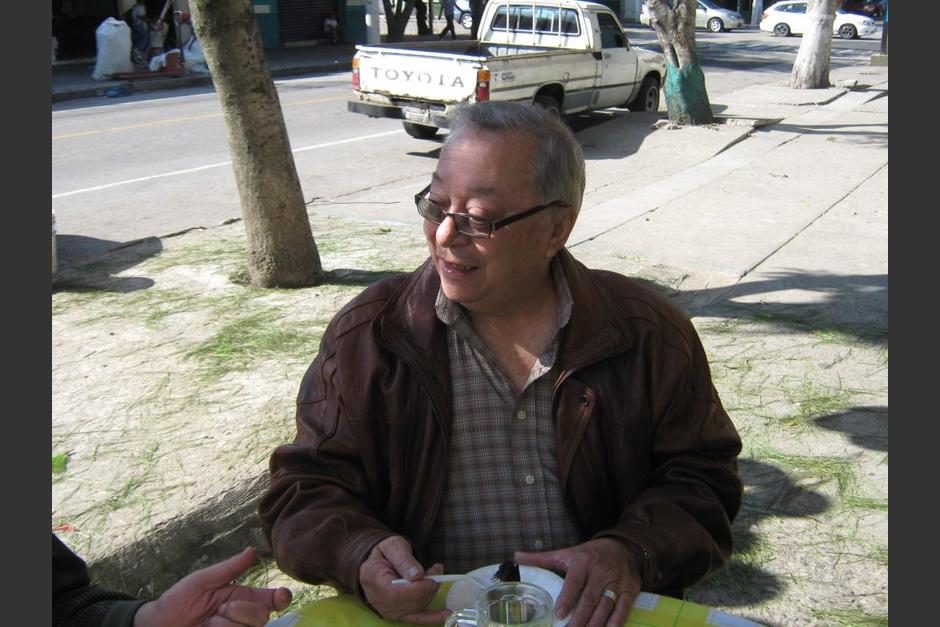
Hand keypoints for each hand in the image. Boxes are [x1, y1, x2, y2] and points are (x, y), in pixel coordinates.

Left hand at [133, 547, 291, 626]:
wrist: (157, 626)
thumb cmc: (178, 601)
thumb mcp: (202, 581)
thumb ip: (229, 568)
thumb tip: (252, 551)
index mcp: (242, 598)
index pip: (272, 599)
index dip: (281, 598)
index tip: (281, 597)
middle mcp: (243, 618)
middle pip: (261, 616)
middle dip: (241, 611)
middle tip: (219, 609)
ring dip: (225, 625)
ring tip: (207, 623)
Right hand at [358, 535, 450, 624]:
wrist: (378, 562)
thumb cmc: (385, 552)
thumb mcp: (393, 546)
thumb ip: (404, 559)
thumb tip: (417, 575)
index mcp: (372, 577)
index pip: (396, 592)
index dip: (419, 587)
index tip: (434, 574)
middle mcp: (377, 599)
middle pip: (409, 601)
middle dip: (428, 587)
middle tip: (437, 570)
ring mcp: (387, 609)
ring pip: (416, 607)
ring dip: (431, 593)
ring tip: (435, 575)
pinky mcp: (398, 614)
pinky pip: (416, 618)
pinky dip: (432, 617)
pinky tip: (446, 613)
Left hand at [515, 538, 642, 626]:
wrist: (623, 547)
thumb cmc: (589, 554)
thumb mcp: (567, 553)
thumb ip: (542, 558)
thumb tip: (516, 557)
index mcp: (583, 562)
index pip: (574, 582)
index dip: (567, 597)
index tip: (559, 613)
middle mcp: (600, 572)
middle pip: (589, 599)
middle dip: (580, 618)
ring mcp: (616, 582)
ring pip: (605, 606)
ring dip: (595, 624)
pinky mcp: (629, 590)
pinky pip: (623, 608)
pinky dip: (616, 622)